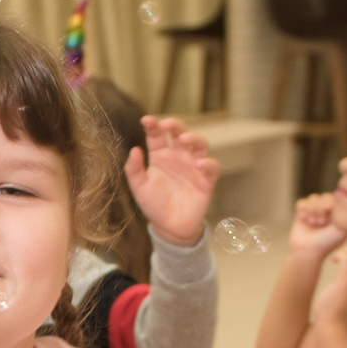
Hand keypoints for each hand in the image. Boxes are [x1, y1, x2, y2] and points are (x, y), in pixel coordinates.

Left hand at [125, 118, 219, 245]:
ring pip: (199, 145)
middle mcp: (178, 157)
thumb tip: (134, 150)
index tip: (146, 120)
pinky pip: (212, 168)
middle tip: (167, 124)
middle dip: (175, 125)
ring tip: (185, 139)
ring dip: (194, 139)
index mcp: (160, 156)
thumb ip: (134, 170)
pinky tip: (200, 164)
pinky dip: (208, 164)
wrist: (168, 227)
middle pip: (180, 133)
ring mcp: (193, 167)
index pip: (157, 136)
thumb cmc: (153, 204)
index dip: (153, 126)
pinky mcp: (206, 180)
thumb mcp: (139, 187)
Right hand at [287, 192, 344, 259]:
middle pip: (324, 196)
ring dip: (311, 209)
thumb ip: (343, 212)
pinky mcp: (302, 214)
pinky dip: (302, 209)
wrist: (307, 252)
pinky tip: (303, 219)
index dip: (330, 205)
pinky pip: (301, 202)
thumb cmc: (326, 243)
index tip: (327, 219)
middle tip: (320, 222)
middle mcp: (328, 213)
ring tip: (312, 222)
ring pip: (313, 198)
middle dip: (320, 208)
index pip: (337, 198)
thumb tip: (334, 198)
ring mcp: (315, 212)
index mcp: (339, 215)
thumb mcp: (341, 229)